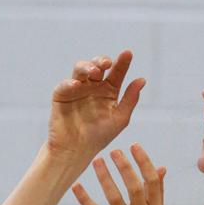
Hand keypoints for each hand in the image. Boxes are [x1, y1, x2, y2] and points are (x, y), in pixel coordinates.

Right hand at [47, 50, 145, 165]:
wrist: (77, 150)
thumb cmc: (100, 136)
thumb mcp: (120, 118)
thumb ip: (130, 99)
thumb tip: (142, 79)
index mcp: (108, 90)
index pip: (116, 72)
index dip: (122, 62)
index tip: (128, 54)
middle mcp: (93, 86)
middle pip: (97, 66)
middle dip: (102, 60)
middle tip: (108, 63)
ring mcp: (76, 89)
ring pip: (80, 70)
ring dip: (87, 67)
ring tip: (95, 71)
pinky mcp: (61, 96)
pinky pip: (64, 85)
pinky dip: (69, 83)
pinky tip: (77, 85)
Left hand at [71, 143, 166, 204]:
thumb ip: (158, 192)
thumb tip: (162, 168)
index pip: (153, 182)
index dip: (144, 162)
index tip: (134, 146)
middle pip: (135, 187)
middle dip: (125, 167)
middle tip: (114, 151)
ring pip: (115, 198)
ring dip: (105, 178)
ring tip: (96, 161)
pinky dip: (85, 200)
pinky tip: (76, 186)